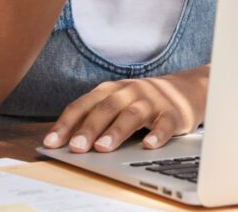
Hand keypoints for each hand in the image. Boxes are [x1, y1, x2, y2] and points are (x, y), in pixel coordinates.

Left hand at [42, 65, 208, 152]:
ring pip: (132, 114)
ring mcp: (152, 101)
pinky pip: (164, 124)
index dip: (66, 123)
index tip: (52, 142)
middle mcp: (130, 92)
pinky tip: (148, 145)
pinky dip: (157, 134)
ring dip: (117, 131)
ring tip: (103, 147)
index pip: (84, 105)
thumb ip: (95, 118)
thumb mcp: (117, 103)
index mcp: (111, 90)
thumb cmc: (142, 101)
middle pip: (107, 108)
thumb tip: (67, 143)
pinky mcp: (173, 113)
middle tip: (76, 147)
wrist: (185, 90)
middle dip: (89, 128)